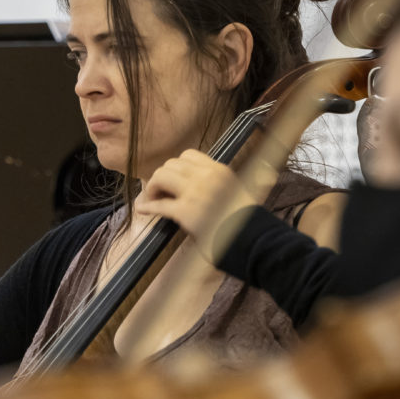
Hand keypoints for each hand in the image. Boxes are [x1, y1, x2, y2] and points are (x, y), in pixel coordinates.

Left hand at [136, 149, 270, 262]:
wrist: (256, 243)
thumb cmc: (249, 224)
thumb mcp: (242, 193)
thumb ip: (229, 183)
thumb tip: (237, 177)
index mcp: (220, 171)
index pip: (188, 155)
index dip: (176, 167)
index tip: (173, 181)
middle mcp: (207, 177)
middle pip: (171, 164)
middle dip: (162, 178)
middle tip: (160, 192)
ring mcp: (196, 193)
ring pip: (161, 176)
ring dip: (153, 188)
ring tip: (153, 200)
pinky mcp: (186, 212)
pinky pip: (158, 205)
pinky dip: (148, 207)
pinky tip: (143, 210)